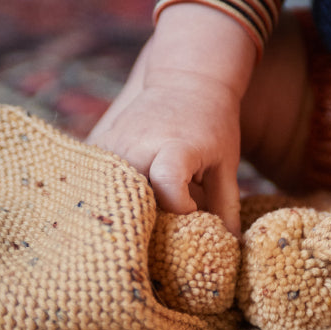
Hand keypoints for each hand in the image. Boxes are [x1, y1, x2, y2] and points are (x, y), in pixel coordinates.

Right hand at [87, 4, 256, 236]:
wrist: (186, 79)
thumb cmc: (213, 127)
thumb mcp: (226, 164)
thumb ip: (227, 207)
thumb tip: (233, 250)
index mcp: (176, 146)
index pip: (168, 185)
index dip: (181, 208)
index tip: (193, 210)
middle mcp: (139, 143)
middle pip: (135, 199)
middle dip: (150, 219)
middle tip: (166, 223)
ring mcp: (115, 144)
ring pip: (111, 194)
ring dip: (127, 210)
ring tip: (144, 214)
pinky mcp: (99, 145)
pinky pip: (97, 183)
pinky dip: (110, 197)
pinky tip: (123, 202)